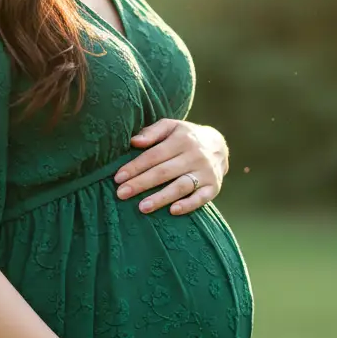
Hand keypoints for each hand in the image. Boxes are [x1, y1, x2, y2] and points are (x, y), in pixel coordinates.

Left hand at [114, 119, 229, 215]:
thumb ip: (152, 132)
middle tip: (121, 194)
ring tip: (142, 207)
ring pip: (181, 186)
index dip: (135, 167)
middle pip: (164, 172)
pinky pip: (201, 198)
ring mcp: (206, 172)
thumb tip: (134, 141)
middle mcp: (195, 155)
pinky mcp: (214, 186)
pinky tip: (173, 211)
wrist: (218, 145)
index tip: (118, 178)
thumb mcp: (171, 127)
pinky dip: (188, 205)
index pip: (154, 155)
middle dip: (141, 183)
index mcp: (181, 139)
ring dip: (161, 197)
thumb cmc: (185, 137)